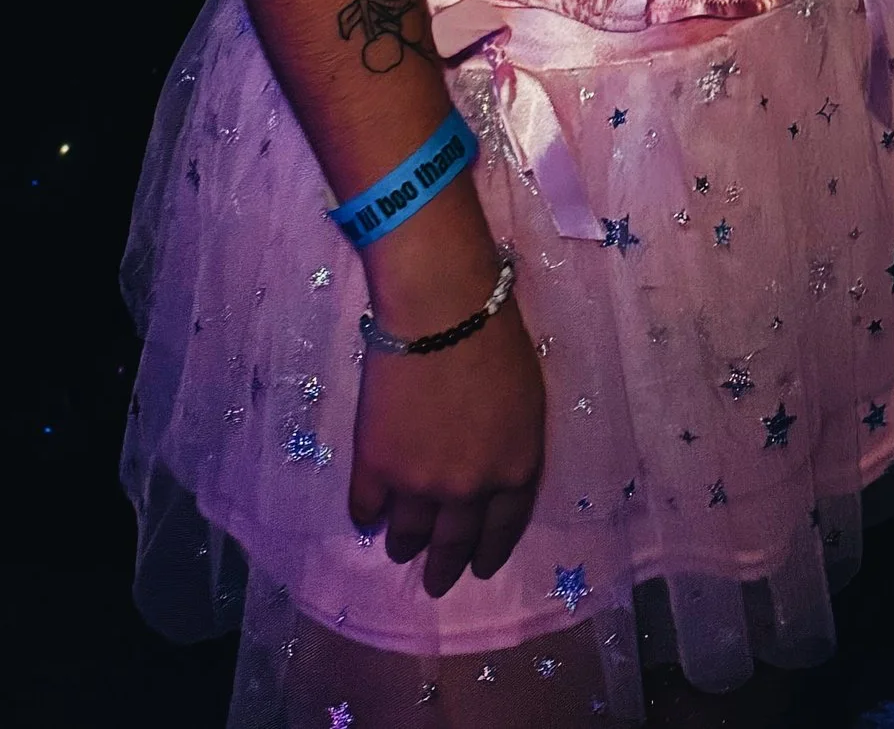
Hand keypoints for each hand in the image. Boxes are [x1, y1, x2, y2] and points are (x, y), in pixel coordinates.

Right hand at [347, 295, 546, 595]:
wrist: (443, 310)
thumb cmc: (496, 338)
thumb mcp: (527, 402)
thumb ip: (512, 446)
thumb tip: (492, 471)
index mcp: (515, 470)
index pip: (503, 528)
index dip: (489, 551)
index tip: (478, 568)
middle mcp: (470, 490)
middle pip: (454, 543)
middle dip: (444, 567)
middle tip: (436, 582)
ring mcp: (420, 484)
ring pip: (408, 534)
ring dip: (404, 543)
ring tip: (401, 547)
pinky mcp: (376, 467)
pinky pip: (366, 507)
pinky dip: (366, 514)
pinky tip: (367, 515)